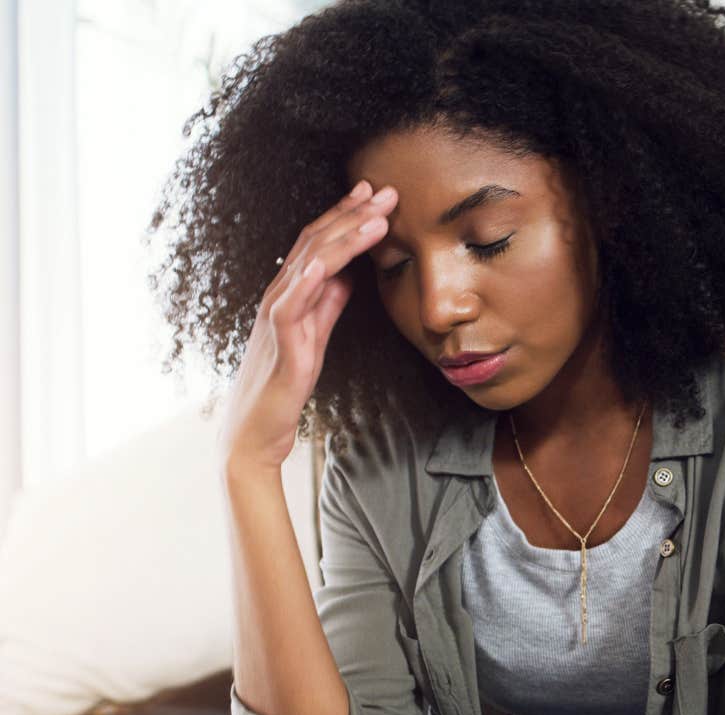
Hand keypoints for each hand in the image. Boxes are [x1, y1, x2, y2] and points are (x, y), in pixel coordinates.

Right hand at [220, 180, 395, 472]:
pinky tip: (328, 263)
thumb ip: (328, 304)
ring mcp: (276, 317)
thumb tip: (349, 275)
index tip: (376, 194)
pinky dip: (308, 280)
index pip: (319, 243)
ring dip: (342, 238)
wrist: (257, 431)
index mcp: (290, 293)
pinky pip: (290, 306)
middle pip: (315, 243)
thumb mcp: (315, 335)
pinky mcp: (279, 344)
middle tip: (386, 191)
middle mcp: (278, 296)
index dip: (346, 216)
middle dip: (352, 214)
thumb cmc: (283, 384)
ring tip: (376, 217)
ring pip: (308, 265)